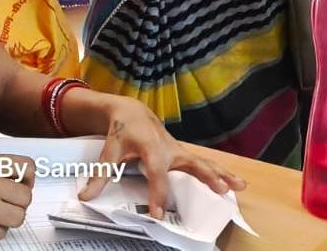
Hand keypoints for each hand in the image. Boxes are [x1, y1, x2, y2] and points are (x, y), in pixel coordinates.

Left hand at [78, 98, 245, 218]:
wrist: (131, 111)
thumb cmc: (122, 130)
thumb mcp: (109, 150)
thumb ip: (100, 174)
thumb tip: (86, 196)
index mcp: (151, 147)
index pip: (156, 173)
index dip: (157, 193)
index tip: (158, 213)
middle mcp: (169, 148)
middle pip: (191, 163)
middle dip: (206, 176)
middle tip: (221, 190)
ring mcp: (179, 151)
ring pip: (203, 162)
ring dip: (222, 174)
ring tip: (240, 186)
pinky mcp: (183, 154)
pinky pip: (204, 164)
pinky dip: (220, 173)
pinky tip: (237, 183)